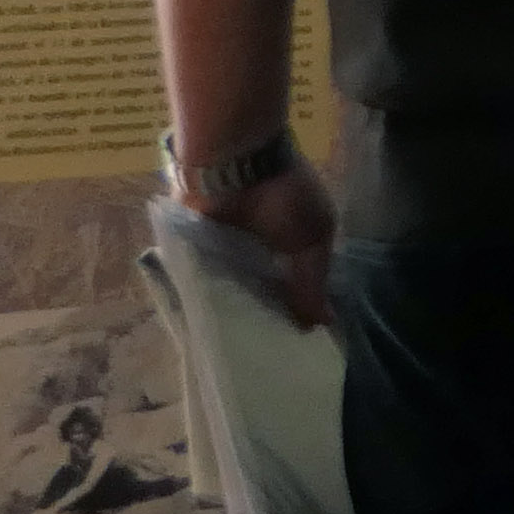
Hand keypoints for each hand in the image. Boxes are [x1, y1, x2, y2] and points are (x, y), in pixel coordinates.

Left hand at [207, 156, 339, 332]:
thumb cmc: (284, 196)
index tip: (288, 343)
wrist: (234, 160)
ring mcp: (222, 245)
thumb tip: (322, 324)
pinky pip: (196, 273)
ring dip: (227, 304)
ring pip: (226, 283)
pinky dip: (199, 290)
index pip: (291, 283)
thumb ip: (312, 283)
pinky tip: (201, 318)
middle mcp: (256, 244)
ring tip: (226, 344)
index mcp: (289, 241)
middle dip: (258, 313)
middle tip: (253, 352)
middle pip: (258, 287)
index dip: (292, 308)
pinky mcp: (192, 244)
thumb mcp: (311, 241)